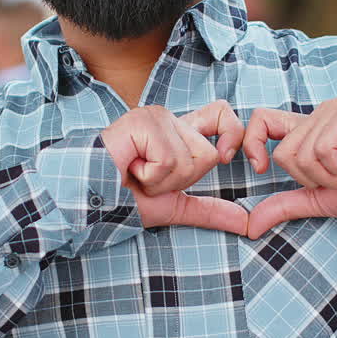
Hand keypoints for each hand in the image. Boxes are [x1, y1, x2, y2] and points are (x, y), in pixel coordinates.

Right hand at [101, 101, 247, 233]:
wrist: (90, 199)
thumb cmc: (124, 198)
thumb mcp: (175, 206)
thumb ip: (210, 210)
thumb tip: (246, 223)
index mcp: (179, 133)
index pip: (221, 114)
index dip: (232, 133)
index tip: (228, 157)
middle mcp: (170, 119)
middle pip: (209, 154)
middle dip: (181, 180)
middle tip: (149, 177)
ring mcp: (156, 117)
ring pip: (191, 159)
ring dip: (163, 181)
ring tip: (137, 173)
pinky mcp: (144, 122)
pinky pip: (169, 159)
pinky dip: (151, 176)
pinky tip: (130, 168)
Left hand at [243, 99, 336, 238]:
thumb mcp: (317, 199)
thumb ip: (283, 205)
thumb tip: (251, 226)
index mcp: (309, 129)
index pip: (263, 120)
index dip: (251, 142)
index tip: (259, 167)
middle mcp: (319, 114)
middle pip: (283, 153)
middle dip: (311, 177)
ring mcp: (334, 109)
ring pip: (301, 154)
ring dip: (328, 175)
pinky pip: (322, 149)